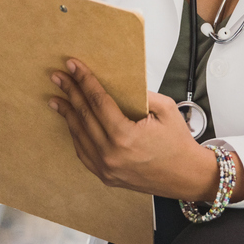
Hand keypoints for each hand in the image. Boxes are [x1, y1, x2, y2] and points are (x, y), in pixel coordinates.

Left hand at [49, 58, 222, 200]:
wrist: (186, 176)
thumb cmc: (178, 144)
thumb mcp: (166, 109)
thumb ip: (141, 94)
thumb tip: (120, 84)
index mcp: (125, 136)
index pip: (97, 102)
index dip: (84, 81)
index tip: (73, 66)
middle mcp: (111, 154)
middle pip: (83, 116)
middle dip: (70, 92)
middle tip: (58, 77)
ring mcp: (107, 168)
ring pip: (79, 136)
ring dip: (67, 114)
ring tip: (57, 98)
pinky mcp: (106, 177)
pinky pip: (84, 153)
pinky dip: (76, 135)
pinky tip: (71, 122)